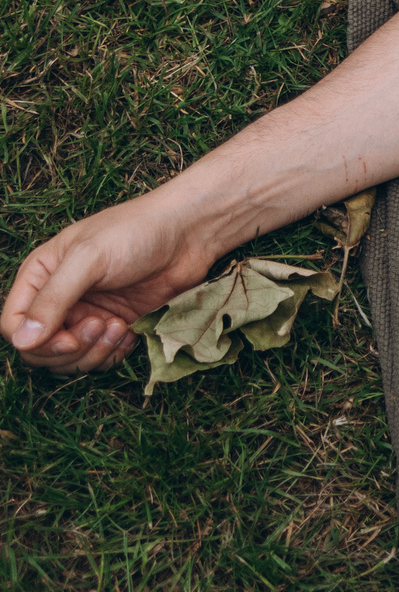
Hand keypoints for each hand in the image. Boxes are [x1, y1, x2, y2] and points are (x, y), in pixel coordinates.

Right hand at [6, 193, 220, 374]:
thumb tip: (22, 341)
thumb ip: (54, 298)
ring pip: (71, 359)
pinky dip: (113, 354)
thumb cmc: (135, 232)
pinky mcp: (117, 325)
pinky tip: (131, 332)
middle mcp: (59, 298)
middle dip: (68, 350)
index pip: (13, 325)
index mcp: (40, 276)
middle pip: (40, 349)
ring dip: (93, 353)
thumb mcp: (88, 259)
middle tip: (101, 325)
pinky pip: (101, 357)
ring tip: (118, 327)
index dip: (35, 341)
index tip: (69, 337)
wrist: (189, 232)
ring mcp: (88, 314)